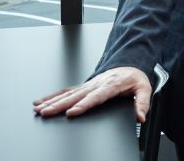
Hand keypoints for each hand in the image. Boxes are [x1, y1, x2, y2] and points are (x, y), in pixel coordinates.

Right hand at [33, 66, 151, 121]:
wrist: (129, 66)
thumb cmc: (135, 78)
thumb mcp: (144, 89)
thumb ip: (142, 103)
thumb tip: (140, 117)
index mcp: (111, 85)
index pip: (95, 97)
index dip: (83, 105)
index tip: (72, 112)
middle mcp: (96, 84)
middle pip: (76, 96)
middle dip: (60, 105)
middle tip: (47, 112)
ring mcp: (88, 84)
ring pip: (68, 93)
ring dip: (52, 101)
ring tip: (39, 109)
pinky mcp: (83, 86)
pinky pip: (66, 90)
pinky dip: (52, 95)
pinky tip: (41, 101)